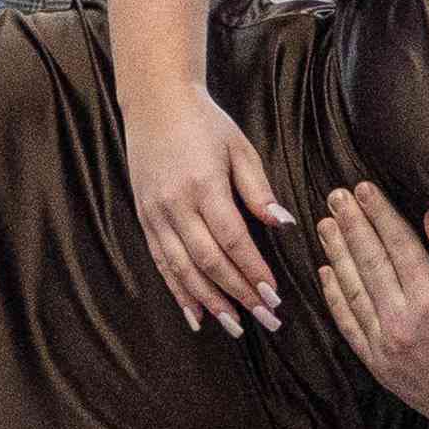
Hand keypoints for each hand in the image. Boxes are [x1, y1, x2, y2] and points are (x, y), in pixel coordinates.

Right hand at [126, 87, 295, 333]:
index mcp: (204, 185)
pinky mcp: (144, 218)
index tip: (274, 296)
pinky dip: (178, 291)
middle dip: (239, 295)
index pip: (233, 241)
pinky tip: (195, 313)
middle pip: (209, 262)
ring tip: (234, 327)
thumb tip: (283, 224)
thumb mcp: (240, 147)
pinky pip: (161, 262)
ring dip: (210, 302)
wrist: (155, 101)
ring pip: (183, 269)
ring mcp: (156, 213)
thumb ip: (258, 189)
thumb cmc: (204, 121)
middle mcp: (176, 204)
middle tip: (265, 320)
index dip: (254, 272)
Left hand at [315, 186, 428, 428]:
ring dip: (336, 254)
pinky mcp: (376, 364)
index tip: (363, 188)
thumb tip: (427, 216)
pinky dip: (334, 296)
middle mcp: (402, 322)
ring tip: (326, 225)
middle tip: (335, 196)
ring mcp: (384, 345)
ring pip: (352, 290)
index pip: (397, 245)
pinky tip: (326, 271)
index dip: (378, 214)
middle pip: (369, 262)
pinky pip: (348, 324)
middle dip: (351, 225)